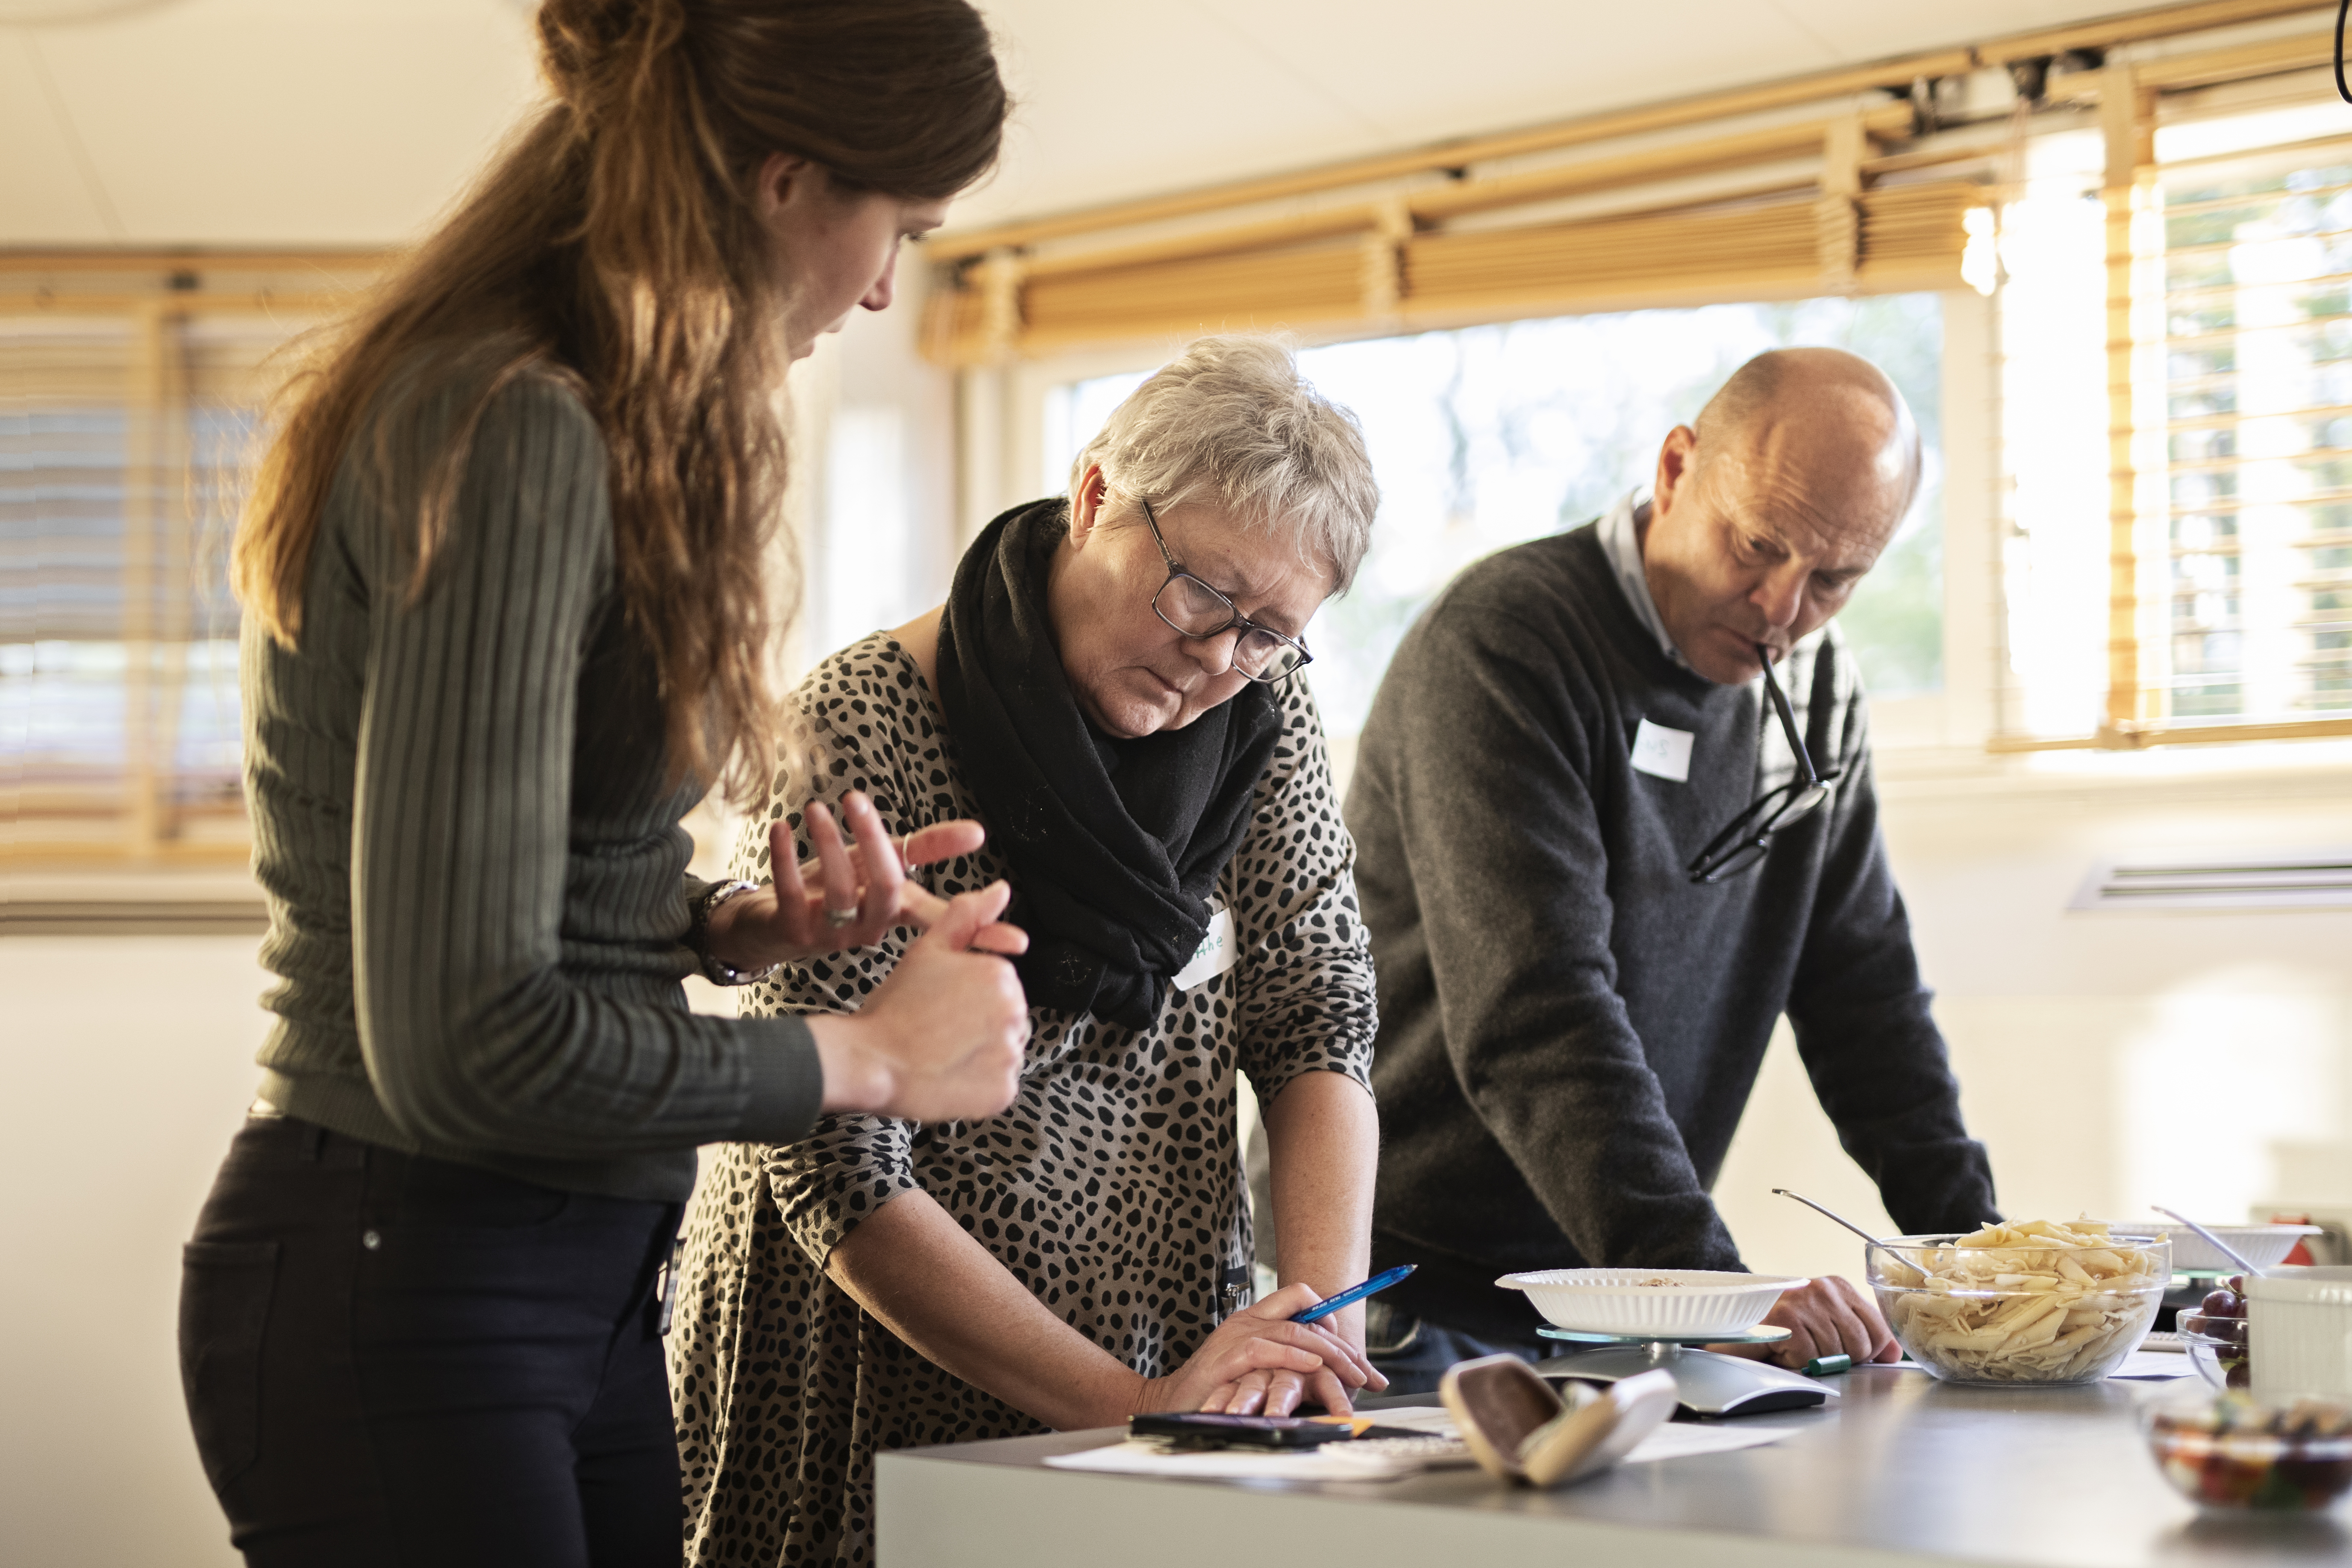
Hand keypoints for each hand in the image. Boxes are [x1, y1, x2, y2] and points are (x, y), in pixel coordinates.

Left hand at [705, 792, 1024, 969]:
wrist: (767, 923)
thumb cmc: (832, 890)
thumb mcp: (879, 862)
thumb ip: (924, 847)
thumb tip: (980, 832)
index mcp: (894, 913)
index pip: (943, 921)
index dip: (979, 929)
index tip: (1017, 941)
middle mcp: (869, 928)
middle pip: (887, 890)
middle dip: (874, 842)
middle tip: (856, 798)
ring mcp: (831, 935)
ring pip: (841, 891)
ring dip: (826, 843)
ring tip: (815, 809)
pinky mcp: (792, 932)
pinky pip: (793, 895)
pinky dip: (785, 859)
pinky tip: (782, 829)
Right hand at [811, 881, 1030, 1122]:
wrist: (869, 1061)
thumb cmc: (892, 1007)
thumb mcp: (927, 949)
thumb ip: (966, 916)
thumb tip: (1001, 890)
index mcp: (1001, 975)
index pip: (998, 984)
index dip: (966, 995)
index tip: (939, 1004)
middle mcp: (1015, 1014)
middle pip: (1005, 1017)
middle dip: (977, 1023)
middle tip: (936, 1029)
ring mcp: (1010, 1057)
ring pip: (1003, 1050)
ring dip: (980, 1053)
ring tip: (940, 1052)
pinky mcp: (1003, 1093)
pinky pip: (999, 1085)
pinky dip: (979, 1084)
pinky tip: (948, 1075)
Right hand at [1143, 1284, 1385, 1418]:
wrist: (1172, 1402)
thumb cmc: (1216, 1386)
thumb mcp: (1254, 1365)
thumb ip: (1280, 1357)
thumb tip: (1324, 1364)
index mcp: (1255, 1316)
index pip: (1299, 1295)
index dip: (1328, 1313)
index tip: (1348, 1346)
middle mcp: (1248, 1320)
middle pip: (1305, 1314)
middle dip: (1340, 1342)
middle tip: (1364, 1369)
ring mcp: (1237, 1337)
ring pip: (1293, 1330)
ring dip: (1328, 1350)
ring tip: (1351, 1370)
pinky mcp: (1228, 1360)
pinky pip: (1266, 1350)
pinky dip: (1294, 1356)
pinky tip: (1314, 1366)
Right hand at [1729, 1275, 1900, 1368]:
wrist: (1739, 1317)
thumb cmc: (1786, 1322)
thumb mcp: (1828, 1320)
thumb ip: (1861, 1331)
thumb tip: (1893, 1353)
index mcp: (1839, 1287)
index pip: (1879, 1329)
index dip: (1870, 1351)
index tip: (1852, 1354)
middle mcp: (1825, 1289)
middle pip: (1861, 1346)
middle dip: (1842, 1358)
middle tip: (1817, 1350)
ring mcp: (1805, 1302)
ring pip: (1837, 1354)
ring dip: (1817, 1360)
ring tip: (1798, 1346)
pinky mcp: (1787, 1318)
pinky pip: (1810, 1357)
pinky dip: (1797, 1360)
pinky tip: (1785, 1347)